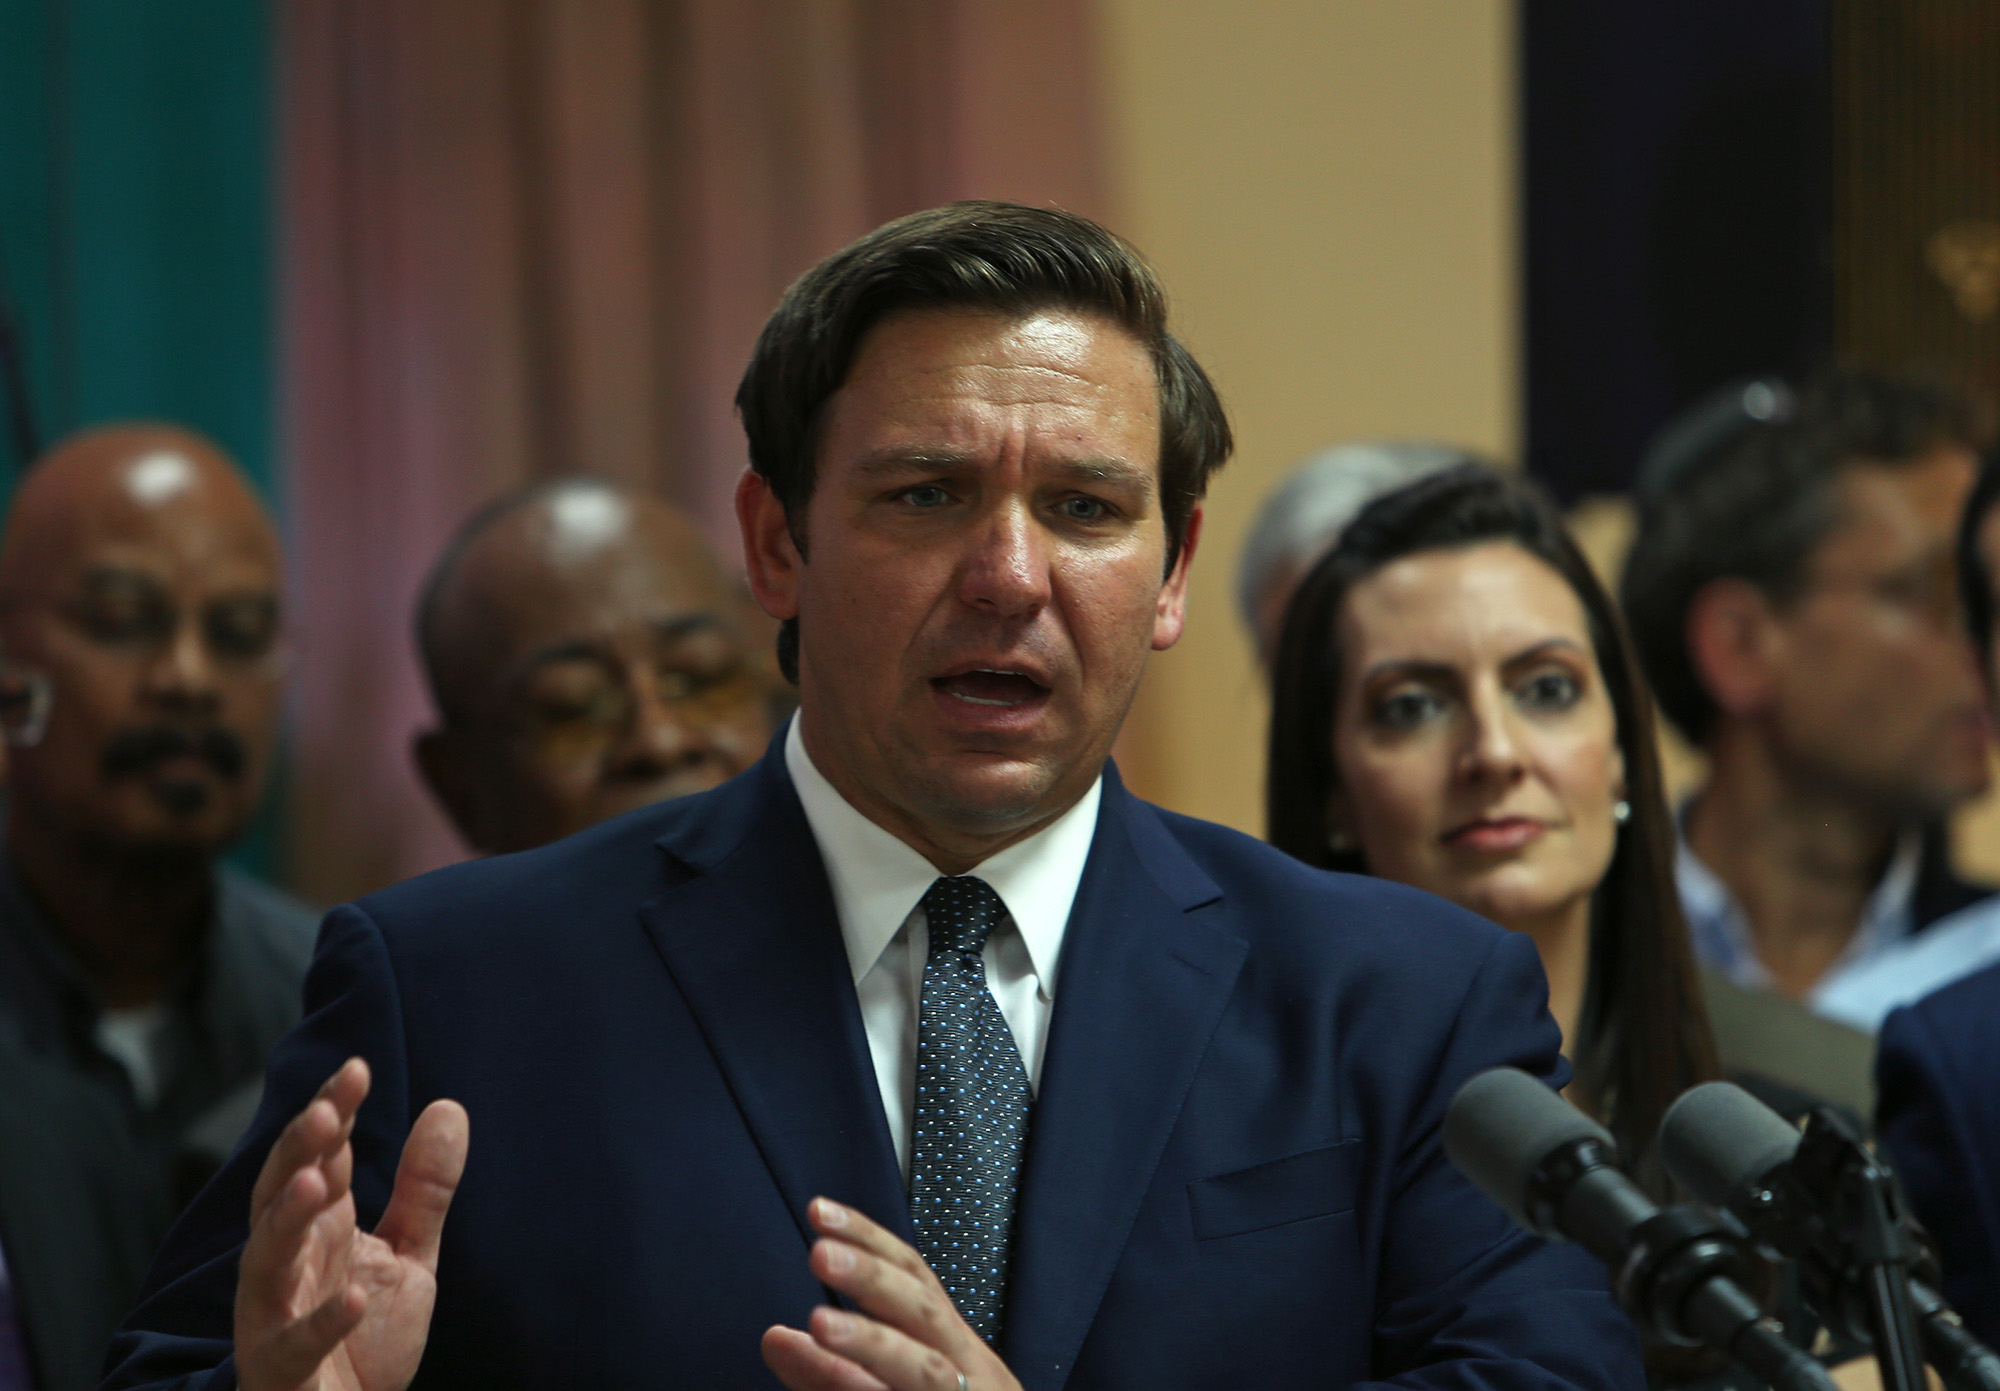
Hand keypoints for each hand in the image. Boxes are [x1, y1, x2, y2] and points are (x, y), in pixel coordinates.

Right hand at [234, 1057, 468, 1390]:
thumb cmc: (362, 1338)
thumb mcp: (408, 1255)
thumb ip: (424, 1188)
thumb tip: (449, 1106)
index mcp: (320, 1226)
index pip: (320, 1156)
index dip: (331, 1114)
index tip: (355, 1070)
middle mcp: (289, 1261)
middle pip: (281, 1192)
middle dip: (297, 1151)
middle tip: (325, 1111)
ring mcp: (275, 1313)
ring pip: (266, 1258)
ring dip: (286, 1220)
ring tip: (317, 1184)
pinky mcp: (280, 1369)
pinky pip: (293, 1342)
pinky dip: (320, 1321)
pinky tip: (351, 1298)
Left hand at [761, 1199, 1023, 1390]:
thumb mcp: (894, 1389)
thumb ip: (831, 1373)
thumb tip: (773, 1336)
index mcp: (956, 1351)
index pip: (917, 1278)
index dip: (872, 1240)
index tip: (819, 1210)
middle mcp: (970, 1375)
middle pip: (925, 1318)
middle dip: (873, 1283)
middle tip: (820, 1252)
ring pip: (921, 1374)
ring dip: (870, 1345)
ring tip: (817, 1324)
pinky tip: (836, 1381)